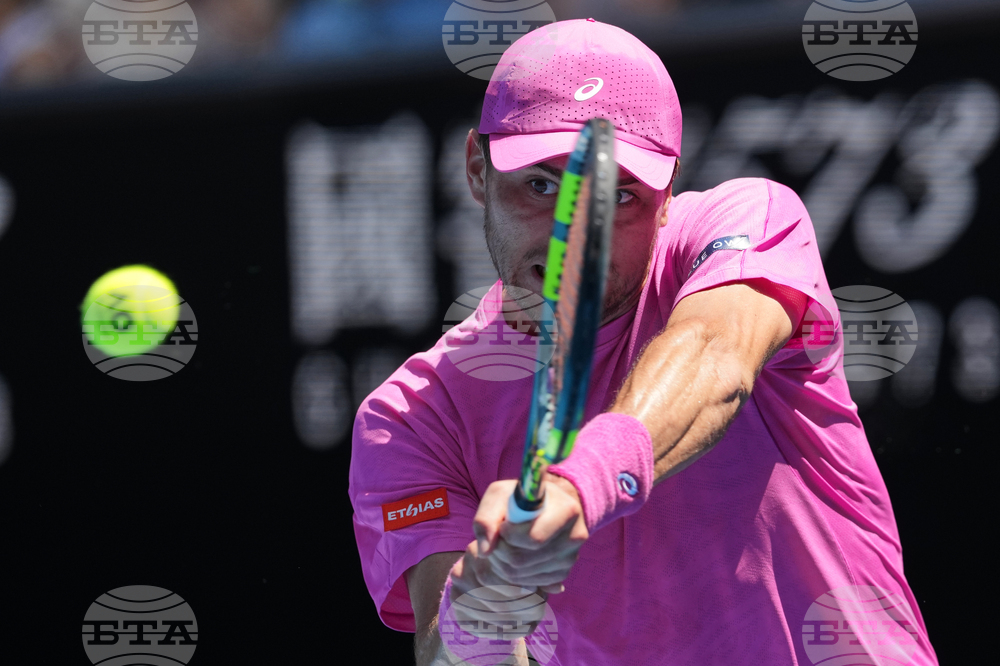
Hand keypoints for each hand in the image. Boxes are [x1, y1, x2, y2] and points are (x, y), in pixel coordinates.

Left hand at [475, 474, 588, 592]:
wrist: (546, 506)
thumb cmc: (521, 498)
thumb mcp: (500, 494)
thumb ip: (486, 517)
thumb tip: (485, 552)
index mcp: (567, 510)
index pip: (532, 538)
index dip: (507, 535)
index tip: (503, 524)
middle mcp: (575, 536)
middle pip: (522, 560)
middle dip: (500, 551)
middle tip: (498, 537)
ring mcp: (570, 558)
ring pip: (522, 574)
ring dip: (503, 563)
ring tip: (505, 544)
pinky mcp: (562, 573)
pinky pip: (529, 583)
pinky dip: (514, 573)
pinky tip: (516, 554)